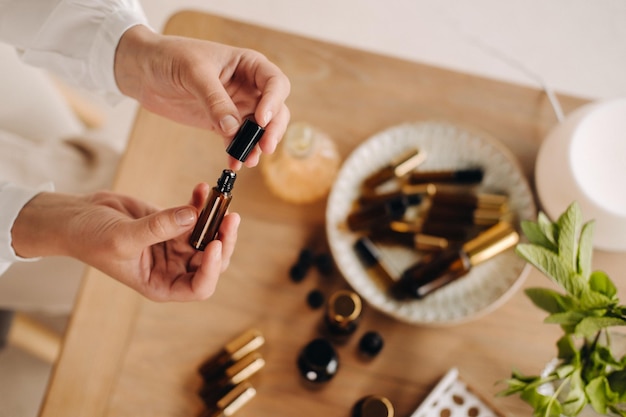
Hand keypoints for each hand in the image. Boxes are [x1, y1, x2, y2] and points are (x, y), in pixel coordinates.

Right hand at [11, 184, 238, 301]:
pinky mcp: (172, 224)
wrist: (75, 218)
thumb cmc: (89, 238)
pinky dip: (201, 202)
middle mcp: (172, 268)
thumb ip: (157, 229)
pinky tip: (201, 188)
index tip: (216, 244)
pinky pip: (195, 215)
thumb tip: (192, 216)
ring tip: (218, 196)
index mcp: (161, 284)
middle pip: (212, 259)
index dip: (213, 269)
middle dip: (223, 239)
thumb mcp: (122, 238)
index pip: (199, 287)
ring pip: (208, 235)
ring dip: (216, 217)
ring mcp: (174, 245)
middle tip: (230, 216)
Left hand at [114, 25, 290, 168]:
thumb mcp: (193, 73)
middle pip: (275, 110)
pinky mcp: (221, 123)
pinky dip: (237, 152)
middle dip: (272, 129)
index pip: (275, 83)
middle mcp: (248, 86)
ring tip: (249, 160)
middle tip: (265, 147)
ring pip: (259, 129)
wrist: (143, 70)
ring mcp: (237, 106)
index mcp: (248, 65)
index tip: (262, 119)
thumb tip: (233, 128)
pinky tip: (234, 163)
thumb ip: (214, 100)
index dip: (273, 101)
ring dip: (257, 145)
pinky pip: (236, 140)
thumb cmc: (169, 57)